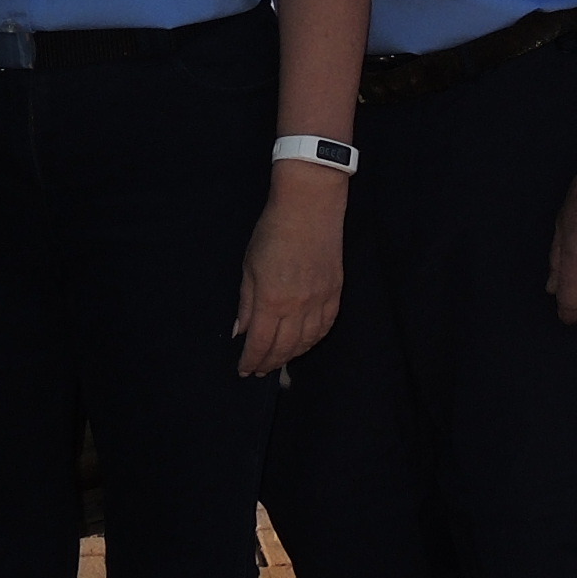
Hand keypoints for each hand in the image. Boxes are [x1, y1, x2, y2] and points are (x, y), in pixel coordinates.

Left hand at [235, 168, 346, 376]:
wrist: (310, 207)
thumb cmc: (272, 232)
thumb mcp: (249, 266)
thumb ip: (246, 303)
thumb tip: (241, 331)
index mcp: (271, 300)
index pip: (260, 343)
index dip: (251, 360)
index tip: (244, 369)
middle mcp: (297, 307)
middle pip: (284, 348)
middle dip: (270, 363)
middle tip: (260, 370)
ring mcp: (319, 301)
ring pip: (307, 342)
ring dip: (291, 355)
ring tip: (279, 360)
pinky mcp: (335, 293)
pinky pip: (325, 327)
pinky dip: (313, 340)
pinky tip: (304, 344)